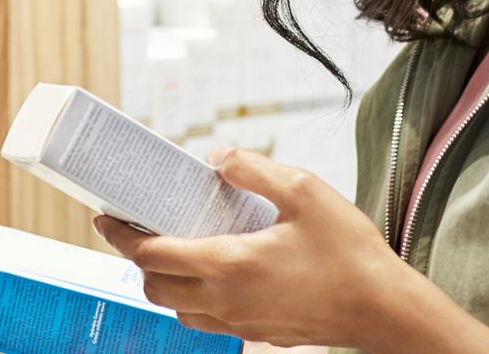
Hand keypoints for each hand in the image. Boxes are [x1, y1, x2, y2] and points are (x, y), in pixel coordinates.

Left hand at [95, 148, 488, 353]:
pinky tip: (214, 272)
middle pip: (155, 286)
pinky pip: (207, 321)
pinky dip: (193, 299)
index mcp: (228, 264)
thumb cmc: (350, 254)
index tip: (105, 217)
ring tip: (174, 248)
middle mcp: (225, 300)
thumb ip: (253, 169)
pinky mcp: (258, 333)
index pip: (151, 254)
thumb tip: (217, 156)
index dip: (120, 235)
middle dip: (138, 259)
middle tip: (138, 228)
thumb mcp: (304, 192)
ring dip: (164, 282)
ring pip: (178, 309)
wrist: (383, 309)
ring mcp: (241, 321)